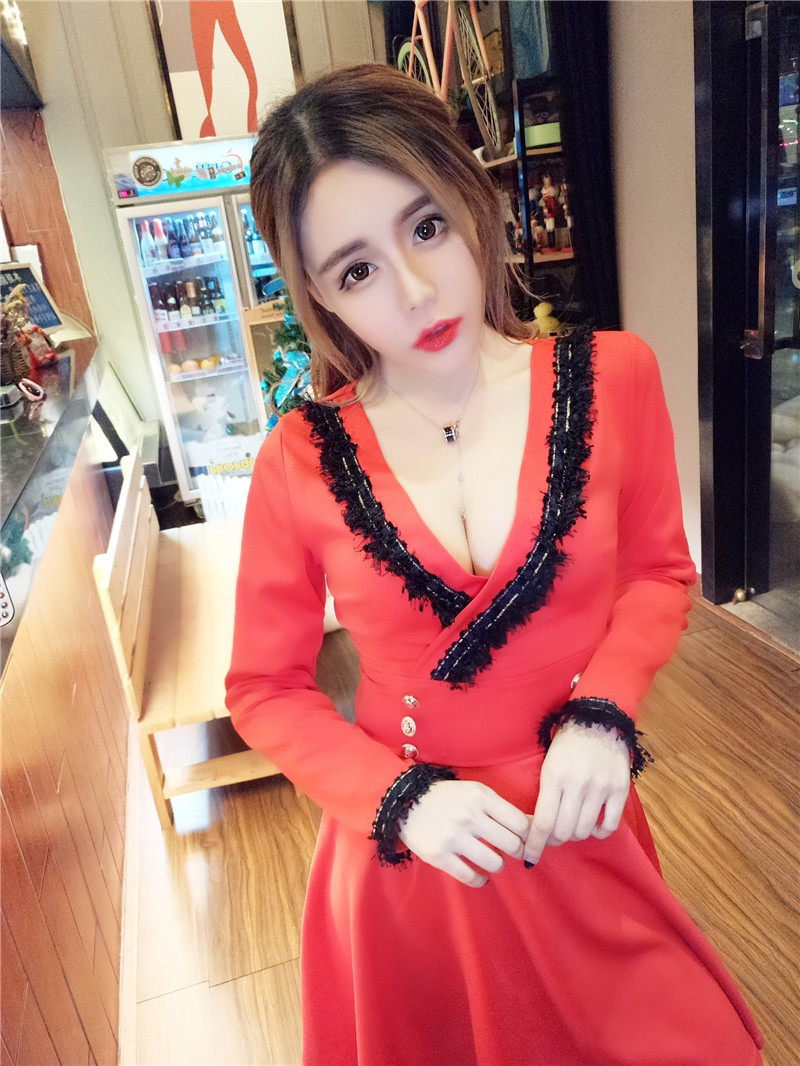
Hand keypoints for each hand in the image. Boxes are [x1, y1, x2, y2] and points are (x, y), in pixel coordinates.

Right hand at [398, 780, 529, 887]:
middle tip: (511, 852)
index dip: (528, 836)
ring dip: (498, 865)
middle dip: (516, 852)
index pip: (520, 823)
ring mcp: (453, 836)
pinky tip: (480, 876)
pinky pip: (471, 877)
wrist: (403, 801)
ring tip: (491, 860)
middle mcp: (469, 815)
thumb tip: (535, 824)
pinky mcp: (439, 855)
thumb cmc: (447, 798)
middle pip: (512, 844)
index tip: (524, 840)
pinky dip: (480, 880)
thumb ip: (502, 808)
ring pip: (495, 863)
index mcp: (480, 796)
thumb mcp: (475, 793)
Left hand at [523, 721, 630, 865]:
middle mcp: (577, 784)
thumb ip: (546, 795)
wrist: (598, 721)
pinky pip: (609, 825)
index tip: (529, 858)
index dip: (534, 845)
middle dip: (554, 840)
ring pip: (584, 831)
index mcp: (554, 777)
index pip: (542, 822)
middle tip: (552, 836)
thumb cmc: (567, 745)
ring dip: (575, 834)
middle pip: (563, 831)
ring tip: (572, 825)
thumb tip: (539, 829)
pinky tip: (592, 824)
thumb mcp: (548, 765)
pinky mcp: (619, 790)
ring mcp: (600, 788)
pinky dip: (599, 831)